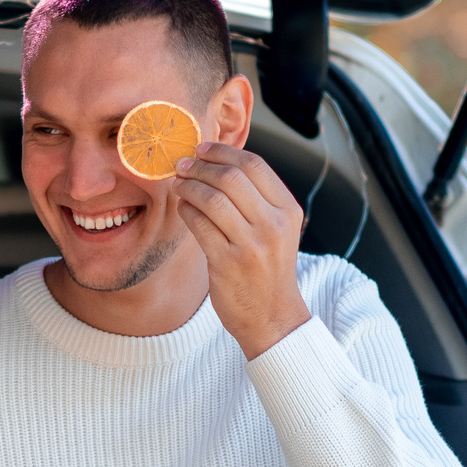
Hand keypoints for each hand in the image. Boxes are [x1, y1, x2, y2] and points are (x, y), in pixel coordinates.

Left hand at [173, 142, 311, 358]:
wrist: (272, 317)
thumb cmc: (268, 269)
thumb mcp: (277, 230)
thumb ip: (256, 198)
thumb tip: (216, 162)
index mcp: (288, 210)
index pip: (255, 165)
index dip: (222, 152)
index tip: (202, 149)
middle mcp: (273, 225)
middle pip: (230, 177)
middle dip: (200, 167)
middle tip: (182, 166)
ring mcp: (251, 244)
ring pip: (212, 199)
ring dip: (188, 187)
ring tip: (179, 185)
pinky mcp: (228, 262)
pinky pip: (199, 224)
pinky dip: (186, 210)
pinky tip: (183, 209)